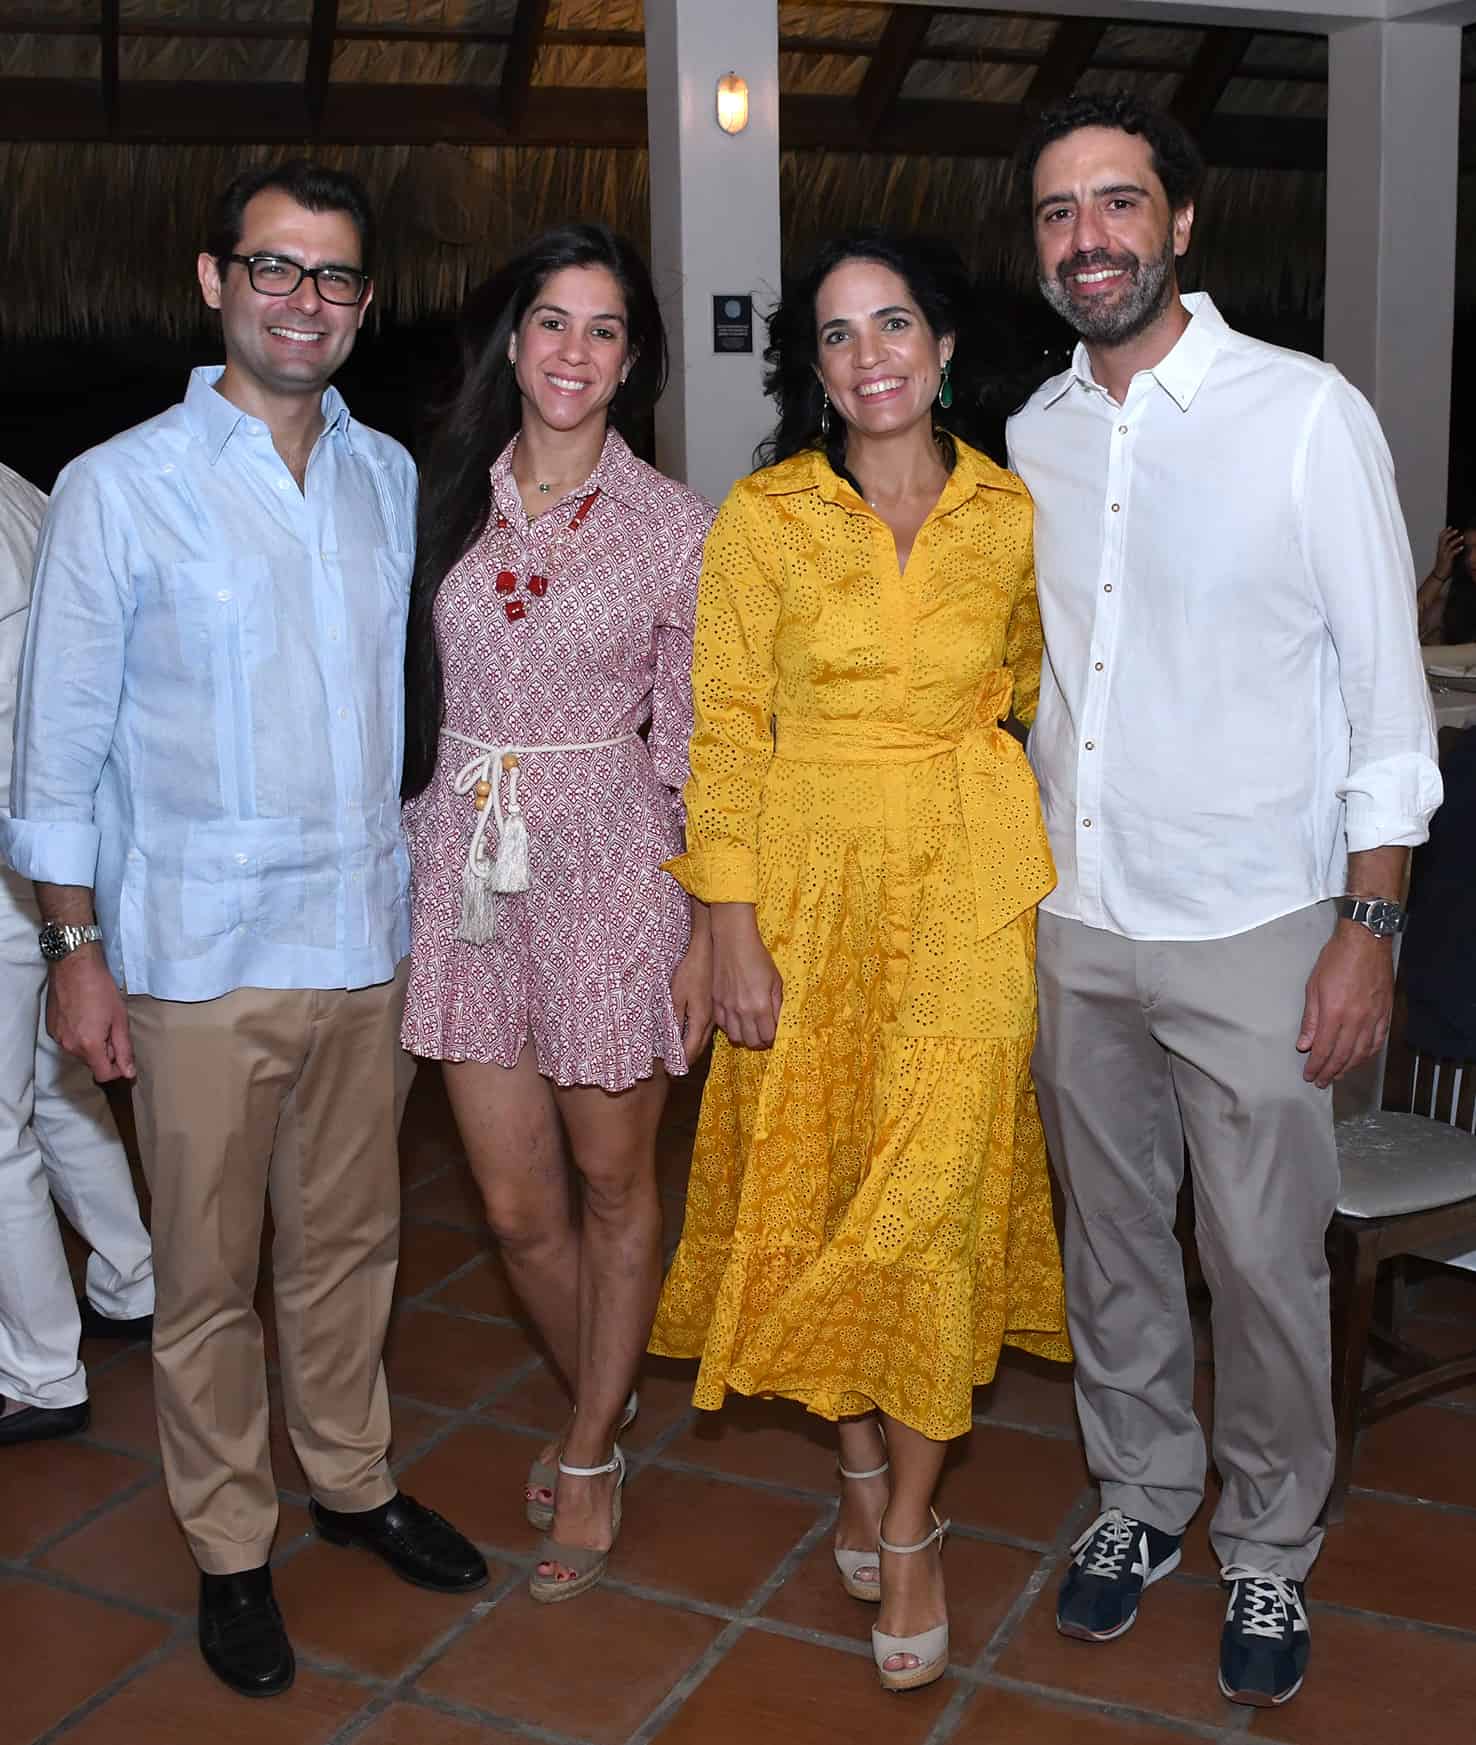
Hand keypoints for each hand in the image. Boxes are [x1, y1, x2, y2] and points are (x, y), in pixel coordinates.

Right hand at [46, 946, 134, 1081]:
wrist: (74, 966)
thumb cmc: (101, 989)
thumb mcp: (120, 1019)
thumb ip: (124, 1049)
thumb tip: (129, 1073)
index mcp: (89, 1045)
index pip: (103, 1075)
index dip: (118, 1071)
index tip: (125, 1059)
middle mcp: (70, 1046)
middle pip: (92, 1063)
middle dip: (106, 1053)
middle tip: (113, 1029)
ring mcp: (58, 1038)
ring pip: (81, 1052)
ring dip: (93, 1044)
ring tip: (99, 1020)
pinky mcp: (52, 1029)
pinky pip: (70, 1041)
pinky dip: (80, 1035)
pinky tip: (86, 1016)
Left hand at [671, 928, 714, 1061]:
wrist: (708, 952)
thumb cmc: (690, 972)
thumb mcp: (676, 996)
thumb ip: (675, 1019)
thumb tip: (672, 1041)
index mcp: (700, 1020)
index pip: (691, 1049)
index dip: (681, 1062)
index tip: (671, 1071)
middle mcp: (710, 1021)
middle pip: (699, 1047)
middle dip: (687, 1058)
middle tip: (674, 1068)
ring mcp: (715, 1014)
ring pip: (704, 1038)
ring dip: (693, 1048)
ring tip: (682, 1056)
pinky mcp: (715, 1006)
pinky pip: (707, 1028)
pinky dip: (698, 1037)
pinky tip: (691, 1036)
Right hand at [710, 903, 782, 1048]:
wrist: (733, 942)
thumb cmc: (758, 958)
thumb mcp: (776, 981)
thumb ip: (777, 1004)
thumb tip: (778, 1022)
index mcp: (761, 1006)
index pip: (768, 1037)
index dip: (772, 1038)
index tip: (773, 1034)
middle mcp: (743, 1011)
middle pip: (751, 1042)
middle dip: (760, 1042)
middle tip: (763, 1035)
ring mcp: (727, 1008)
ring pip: (735, 1037)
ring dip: (744, 1037)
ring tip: (749, 1029)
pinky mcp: (715, 1002)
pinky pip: (722, 1025)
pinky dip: (730, 1027)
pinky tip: (736, 1020)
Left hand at [1296, 923, 1392, 1088]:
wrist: (1366, 942)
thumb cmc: (1337, 959)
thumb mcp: (1313, 987)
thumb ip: (1310, 1019)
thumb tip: (1304, 1044)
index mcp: (1334, 1013)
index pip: (1323, 1049)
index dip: (1316, 1066)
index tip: (1310, 1075)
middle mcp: (1356, 1020)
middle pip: (1342, 1055)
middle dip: (1330, 1072)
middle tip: (1321, 1081)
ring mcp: (1373, 1018)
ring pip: (1361, 1053)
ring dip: (1348, 1067)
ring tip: (1338, 1075)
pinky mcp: (1385, 1013)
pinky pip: (1377, 1042)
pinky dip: (1368, 1055)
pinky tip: (1360, 1060)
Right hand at [1432, 526, 1463, 581]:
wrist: (1439, 574)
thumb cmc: (1443, 565)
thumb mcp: (1444, 555)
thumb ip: (1448, 548)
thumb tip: (1454, 543)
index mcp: (1440, 549)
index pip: (1440, 538)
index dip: (1444, 532)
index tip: (1450, 527)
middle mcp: (1441, 551)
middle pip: (1443, 539)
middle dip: (1449, 534)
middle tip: (1456, 530)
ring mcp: (1444, 555)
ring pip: (1448, 545)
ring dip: (1455, 540)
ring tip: (1462, 537)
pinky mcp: (1447, 560)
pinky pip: (1452, 554)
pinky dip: (1457, 550)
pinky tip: (1462, 547)